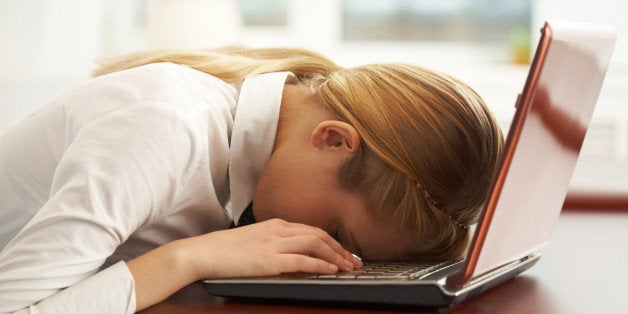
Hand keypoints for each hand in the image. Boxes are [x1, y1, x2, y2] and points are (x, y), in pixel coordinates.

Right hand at [180, 218, 362, 279]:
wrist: (204, 252)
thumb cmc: (226, 250)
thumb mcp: (256, 241)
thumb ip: (276, 244)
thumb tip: (295, 257)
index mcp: (276, 225)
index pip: (313, 230)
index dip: (333, 242)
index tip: (346, 253)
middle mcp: (279, 230)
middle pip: (319, 234)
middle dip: (341, 249)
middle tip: (355, 262)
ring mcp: (274, 243)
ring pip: (315, 243)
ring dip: (336, 256)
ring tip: (349, 267)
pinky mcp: (269, 259)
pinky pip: (301, 259)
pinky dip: (320, 263)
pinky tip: (332, 270)